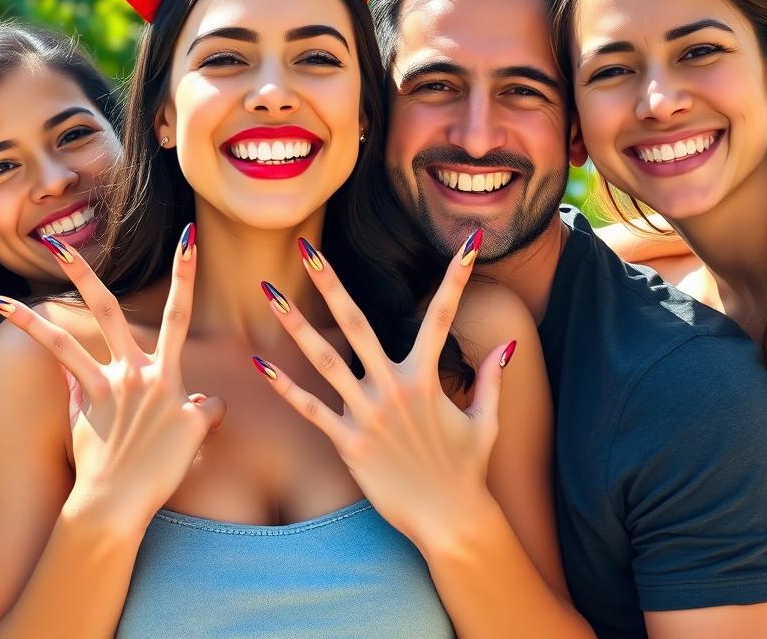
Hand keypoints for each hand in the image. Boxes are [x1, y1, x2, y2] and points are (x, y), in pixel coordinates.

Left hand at [0, 225, 223, 529]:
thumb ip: (205, 410)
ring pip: (70, 334)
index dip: (186, 274)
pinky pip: (58, 365)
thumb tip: (210, 401)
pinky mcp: (83, 404)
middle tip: (61, 243)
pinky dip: (40, 342)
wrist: (122, 504)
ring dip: (38, 316)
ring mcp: (105, 386)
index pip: (179, 315)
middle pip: (110, 311)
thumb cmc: (160, 474)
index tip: (186, 238)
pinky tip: (16, 324)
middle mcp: (135, 372)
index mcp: (166, 377)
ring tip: (20, 286)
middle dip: (85, 274)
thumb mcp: (195, 438)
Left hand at [254, 231, 514, 546]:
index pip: (443, 316)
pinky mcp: (349, 445)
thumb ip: (492, 378)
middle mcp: (394, 388)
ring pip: (325, 360)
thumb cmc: (467, 470)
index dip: (457, 279)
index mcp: (426, 378)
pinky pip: (311, 411)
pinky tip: (259, 363)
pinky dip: (285, 388)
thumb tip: (507, 345)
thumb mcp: (487, 422)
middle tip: (305, 249)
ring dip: (295, 325)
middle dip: (330, 283)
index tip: (467, 244)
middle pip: (357, 323)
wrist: (451, 521)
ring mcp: (368, 415)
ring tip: (268, 293)